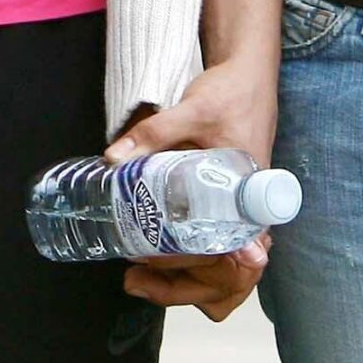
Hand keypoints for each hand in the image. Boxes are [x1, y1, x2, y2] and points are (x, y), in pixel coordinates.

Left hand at [104, 53, 281, 320]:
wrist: (247, 77)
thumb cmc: (228, 95)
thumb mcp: (191, 111)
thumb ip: (153, 134)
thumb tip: (112, 160)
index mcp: (251, 197)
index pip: (241, 255)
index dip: (208, 273)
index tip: (163, 271)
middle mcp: (250, 213)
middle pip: (228, 273)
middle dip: (182, 286)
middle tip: (134, 279)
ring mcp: (239, 213)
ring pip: (221, 267)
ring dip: (184, 281)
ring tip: (138, 278)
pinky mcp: (227, 207)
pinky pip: (215, 248)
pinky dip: (190, 263)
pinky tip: (155, 260)